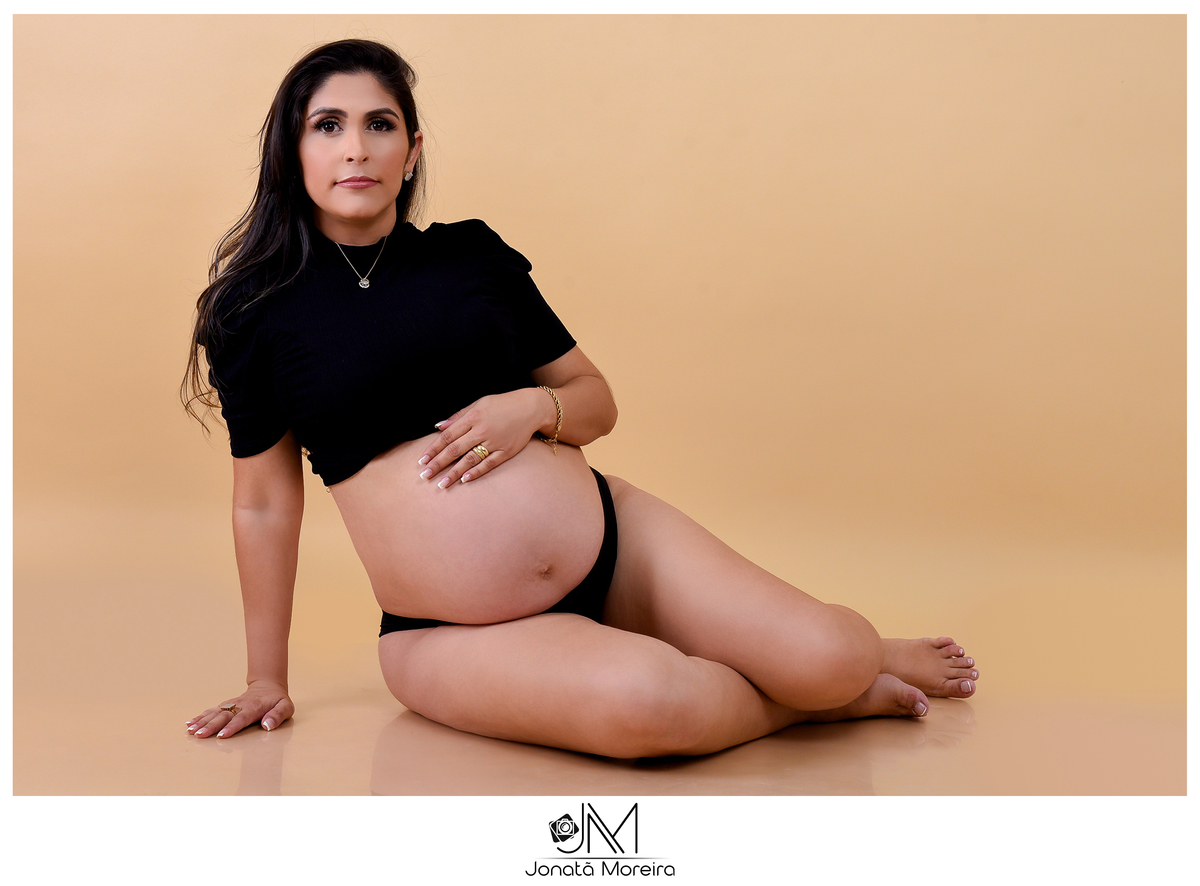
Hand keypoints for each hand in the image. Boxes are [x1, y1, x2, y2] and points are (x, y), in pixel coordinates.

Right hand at [187, 681, 293, 738]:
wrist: (268, 686)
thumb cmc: (277, 700)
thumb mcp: (286, 707)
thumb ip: (278, 715)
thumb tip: (267, 726)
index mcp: (255, 707)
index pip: (242, 717)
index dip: (232, 726)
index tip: (222, 736)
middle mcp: (240, 705)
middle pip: (224, 716)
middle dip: (211, 726)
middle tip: (200, 735)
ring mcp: (231, 704)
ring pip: (215, 713)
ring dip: (202, 721)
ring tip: (190, 731)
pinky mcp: (226, 705)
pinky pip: (212, 711)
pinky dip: (200, 716)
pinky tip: (189, 723)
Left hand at [418, 389, 550, 487]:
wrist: (531, 407)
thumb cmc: (502, 404)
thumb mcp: (479, 404)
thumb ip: (459, 416)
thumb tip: (439, 427)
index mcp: (473, 417)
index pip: (448, 436)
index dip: (433, 449)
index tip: (422, 460)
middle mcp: (482, 430)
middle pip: (455, 450)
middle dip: (438, 464)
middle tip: (425, 476)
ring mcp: (494, 442)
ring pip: (470, 460)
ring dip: (454, 473)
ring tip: (441, 484)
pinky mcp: (506, 451)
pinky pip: (489, 464)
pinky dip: (476, 472)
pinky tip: (464, 480)